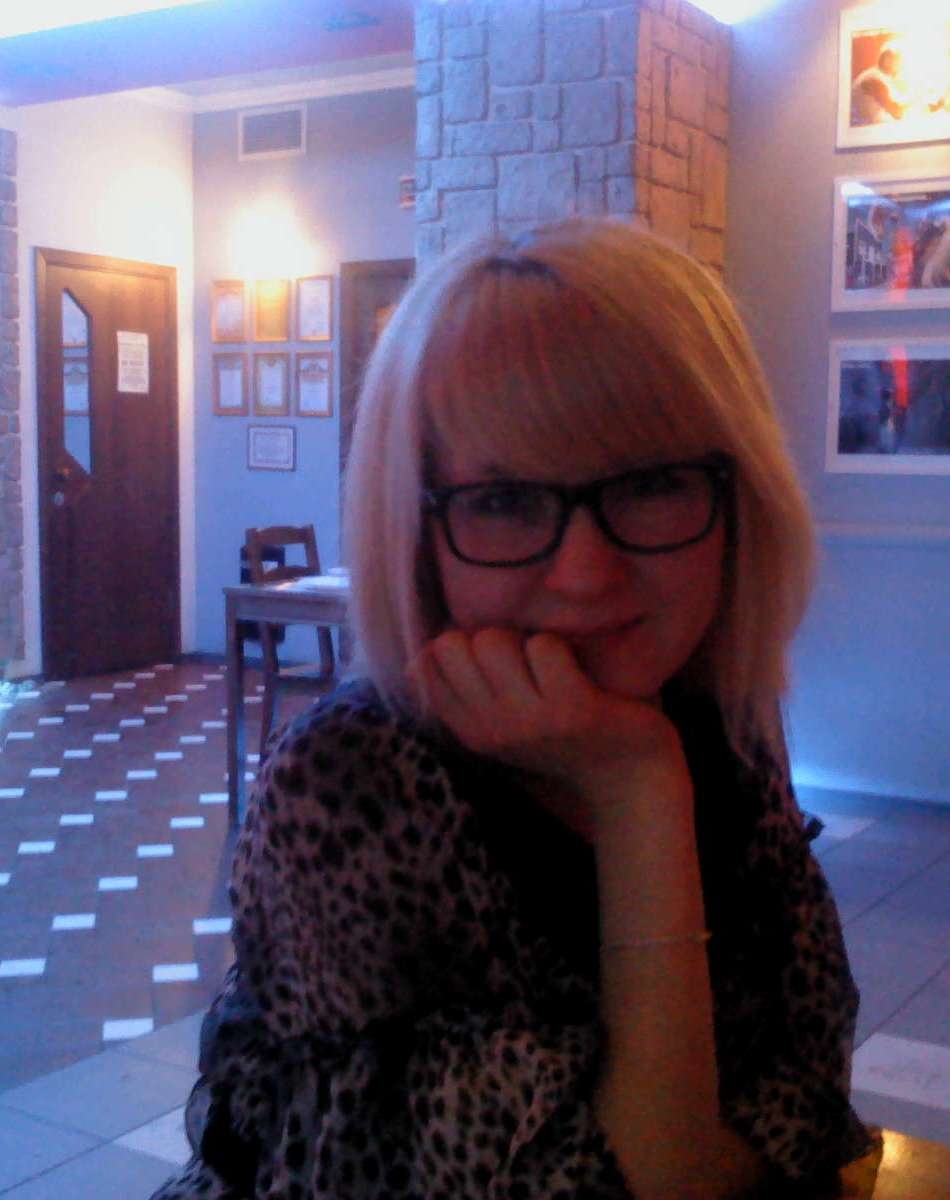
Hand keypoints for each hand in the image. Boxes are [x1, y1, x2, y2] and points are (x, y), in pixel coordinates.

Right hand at [409, 627, 688, 809]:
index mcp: (470, 730)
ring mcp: (530, 722)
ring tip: (551, 670)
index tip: (493, 666)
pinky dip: (562, 648)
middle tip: (525, 666)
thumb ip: (459, 692)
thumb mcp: (501, 724)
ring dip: (525, 641)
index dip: (460, 646)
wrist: (630, 777)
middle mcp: (491, 729)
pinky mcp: (571, 710)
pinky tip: (576, 675)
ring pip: (495, 640)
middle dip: (489, 639)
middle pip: (454, 643)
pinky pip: (545, 646)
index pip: (427, 662)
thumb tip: (418, 656)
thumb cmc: (563, 738)